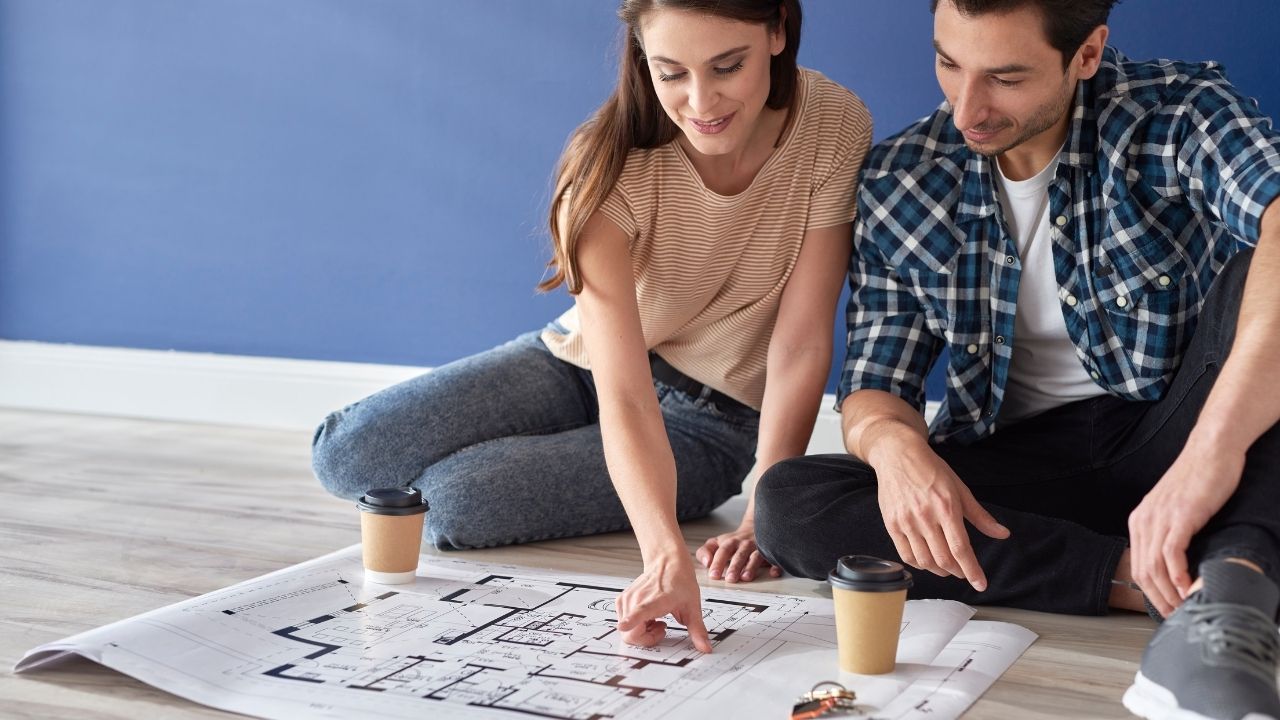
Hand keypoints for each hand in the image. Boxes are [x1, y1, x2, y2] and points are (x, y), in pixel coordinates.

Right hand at [616, 554, 712, 652]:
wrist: (667, 562)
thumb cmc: (679, 581)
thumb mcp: (693, 607)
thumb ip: (698, 630)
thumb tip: (705, 648)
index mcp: (657, 599)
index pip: (640, 611)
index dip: (630, 620)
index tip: (624, 625)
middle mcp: (638, 599)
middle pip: (630, 633)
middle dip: (646, 639)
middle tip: (662, 628)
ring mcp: (628, 599)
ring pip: (626, 631)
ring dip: (642, 633)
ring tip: (656, 620)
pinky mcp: (622, 601)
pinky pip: (624, 625)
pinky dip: (635, 626)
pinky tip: (648, 618)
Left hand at [696, 524, 781, 582]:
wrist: (755, 527)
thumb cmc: (733, 541)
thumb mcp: (716, 543)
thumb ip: (705, 552)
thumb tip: (706, 563)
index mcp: (730, 542)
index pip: (723, 551)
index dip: (718, 562)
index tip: (713, 575)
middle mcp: (745, 545)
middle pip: (739, 555)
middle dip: (735, 566)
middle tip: (730, 579)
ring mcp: (759, 548)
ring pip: (756, 557)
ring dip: (751, 566)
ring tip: (746, 577)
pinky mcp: (771, 554)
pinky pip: (775, 559)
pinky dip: (775, 565)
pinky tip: (773, 572)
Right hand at [871, 437, 1008, 591]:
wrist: (898, 454)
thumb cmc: (931, 469)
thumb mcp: (960, 489)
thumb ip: (980, 515)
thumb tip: (1002, 534)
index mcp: (946, 507)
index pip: (961, 548)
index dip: (972, 570)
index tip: (981, 584)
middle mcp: (925, 517)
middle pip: (943, 559)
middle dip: (958, 572)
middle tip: (964, 572)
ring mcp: (906, 522)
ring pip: (924, 561)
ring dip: (939, 571)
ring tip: (947, 568)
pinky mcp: (891, 524)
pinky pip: (906, 555)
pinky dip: (919, 564)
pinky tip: (927, 561)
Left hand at [1128, 438, 1244, 616]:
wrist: (1212, 450)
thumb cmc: (1200, 479)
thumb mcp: (1177, 509)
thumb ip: (1171, 533)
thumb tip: (1176, 564)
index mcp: (1140, 520)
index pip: (1138, 566)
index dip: (1151, 593)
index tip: (1166, 609)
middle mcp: (1144, 520)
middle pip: (1142, 571)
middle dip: (1158, 600)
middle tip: (1175, 617)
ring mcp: (1160, 517)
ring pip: (1155, 567)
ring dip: (1169, 593)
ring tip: (1184, 608)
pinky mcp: (1181, 515)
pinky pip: (1172, 553)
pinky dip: (1178, 575)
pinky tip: (1188, 588)